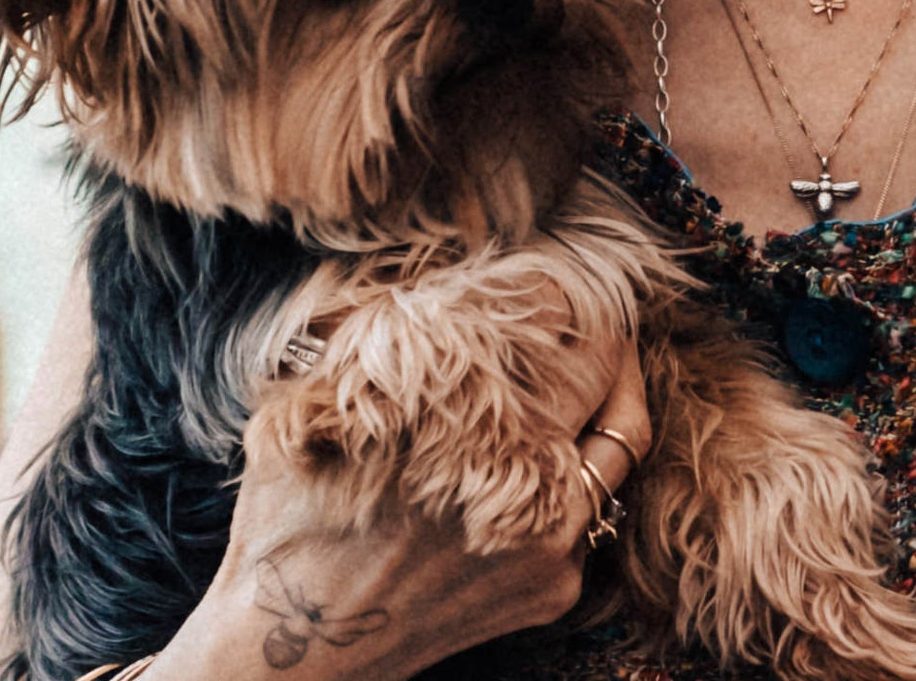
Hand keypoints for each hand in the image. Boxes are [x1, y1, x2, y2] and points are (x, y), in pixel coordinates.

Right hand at [152, 328, 652, 680]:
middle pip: (603, 369)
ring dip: (614, 392)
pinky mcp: (559, 584)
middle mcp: (518, 473)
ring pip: (620, 438)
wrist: (297, 653)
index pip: (557, 321)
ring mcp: (550, 537)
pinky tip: (559, 442)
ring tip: (603, 361)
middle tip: (597, 306)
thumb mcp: (312, 406)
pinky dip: (585, 464)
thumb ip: (376, 338)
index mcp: (456, 415)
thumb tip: (432, 278)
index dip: (565, 288)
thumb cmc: (295, 518)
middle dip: (603, 329)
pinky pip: (598, 503)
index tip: (558, 273)